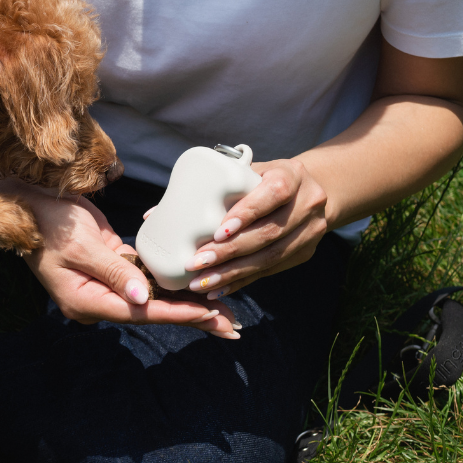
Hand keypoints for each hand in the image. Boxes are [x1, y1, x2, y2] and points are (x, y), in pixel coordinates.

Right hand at [21, 189, 239, 334]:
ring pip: (155, 299)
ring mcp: (106, 285)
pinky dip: (171, 285)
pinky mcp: (113, 268)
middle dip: (193, 318)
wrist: (28, 204)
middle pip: (153, 312)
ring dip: (188, 302)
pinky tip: (197, 286)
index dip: (177, 313)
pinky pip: (147, 281)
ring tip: (225, 312)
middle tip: (231, 327)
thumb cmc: (50, 222)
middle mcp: (98, 299)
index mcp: (86, 300)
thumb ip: (115, 271)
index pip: (141, 312)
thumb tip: (144, 298)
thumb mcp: (82, 245)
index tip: (210, 314)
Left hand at [183, 157, 328, 300]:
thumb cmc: (262, 179)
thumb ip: (208, 188)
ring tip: (201, 283)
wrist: (310, 190)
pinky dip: (241, 281)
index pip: (273, 193)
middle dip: (229, 252)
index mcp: (292, 175)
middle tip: (196, 263)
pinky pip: (270, 271)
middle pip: (268, 233)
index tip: (218, 230)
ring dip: (232, 273)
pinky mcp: (304, 253)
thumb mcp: (246, 173)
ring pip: (270, 257)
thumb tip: (152, 215)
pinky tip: (218, 289)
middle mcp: (307, 203)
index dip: (247, 213)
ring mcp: (310, 231)